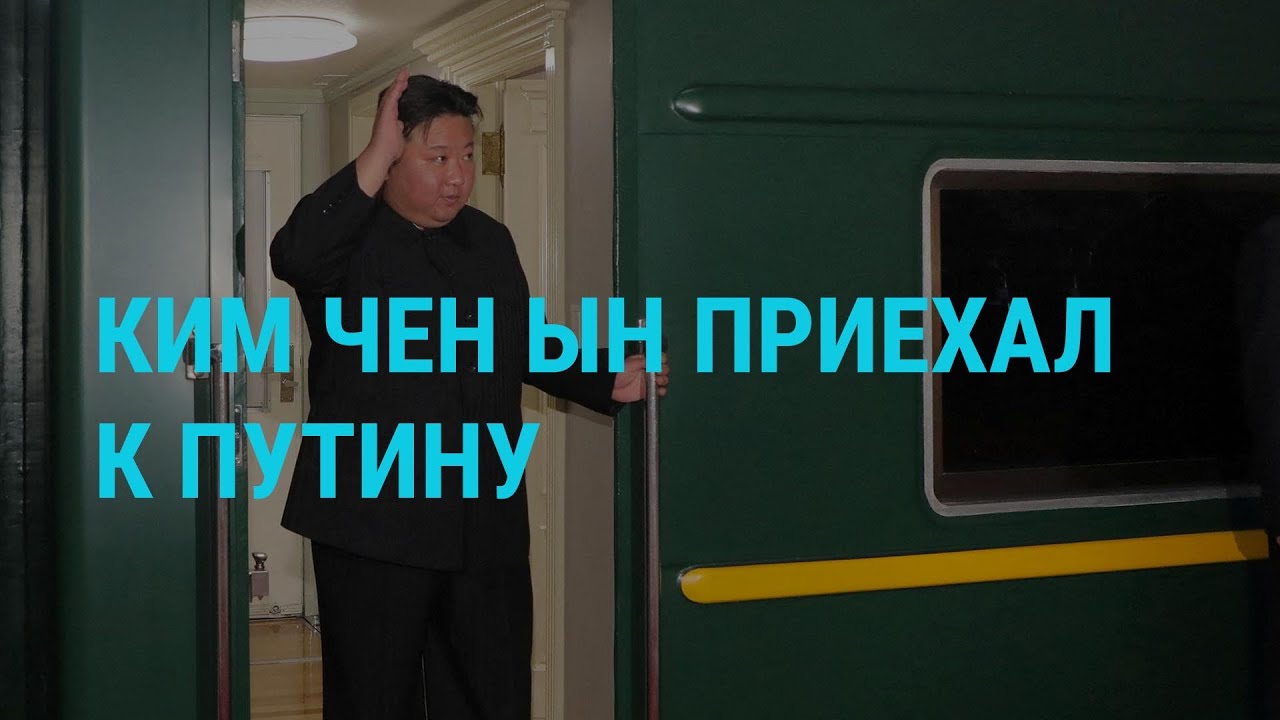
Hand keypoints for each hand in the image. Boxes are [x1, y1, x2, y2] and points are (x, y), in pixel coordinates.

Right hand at [355, 68, 409, 196]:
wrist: (382, 153)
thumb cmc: (389, 149)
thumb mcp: (398, 136)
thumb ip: (399, 129)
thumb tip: (401, 126)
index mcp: (388, 118)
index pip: (395, 103)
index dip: (399, 94)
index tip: (404, 87)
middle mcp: (385, 113)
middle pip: (392, 95)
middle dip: (398, 85)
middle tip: (404, 76)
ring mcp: (385, 112)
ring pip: (392, 93)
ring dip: (398, 83)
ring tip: (404, 74)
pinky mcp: (387, 111)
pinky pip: (393, 95)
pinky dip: (397, 87)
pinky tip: (402, 80)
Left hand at [611, 353, 669, 402]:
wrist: (612, 387)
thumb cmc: (619, 373)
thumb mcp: (632, 364)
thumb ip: (646, 361)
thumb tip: (657, 358)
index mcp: (646, 361)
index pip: (660, 358)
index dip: (662, 360)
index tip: (660, 363)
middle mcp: (649, 371)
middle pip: (664, 369)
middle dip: (664, 371)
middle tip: (658, 373)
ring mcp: (649, 381)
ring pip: (663, 380)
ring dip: (663, 380)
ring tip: (657, 381)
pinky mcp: (648, 391)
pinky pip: (659, 391)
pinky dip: (661, 391)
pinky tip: (659, 390)